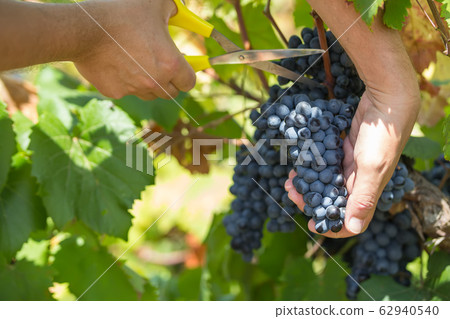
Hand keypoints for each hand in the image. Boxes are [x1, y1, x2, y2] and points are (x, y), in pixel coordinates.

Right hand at [74, 0, 195, 99]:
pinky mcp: (114, 92)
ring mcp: (134, 90)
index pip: (189, 82)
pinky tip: (118, 64)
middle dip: (170, 80)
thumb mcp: (156, 4)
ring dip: (150, 84)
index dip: (188, 74)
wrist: (84, 29)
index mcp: (170, 64)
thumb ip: (173, 11)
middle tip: (162, 65)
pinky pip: (126, 90)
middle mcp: (155, 82)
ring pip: (149, 94)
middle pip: (171, 92)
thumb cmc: (122, 14)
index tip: (183, 65)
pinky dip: (125, 81)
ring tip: (140, 63)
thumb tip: (177, 14)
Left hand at [285, 85, 419, 237]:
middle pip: (332, 199)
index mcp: (367, 191)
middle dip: (310, 200)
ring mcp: (351, 165)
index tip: (309, 222)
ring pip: (326, 181)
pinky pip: (325, 162)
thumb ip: (363, 198)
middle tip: (291, 193)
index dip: (331, 225)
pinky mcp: (345, 150)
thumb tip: (356, 229)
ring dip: (307, 182)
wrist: (387, 100)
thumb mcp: (372, 168)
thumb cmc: (382, 136)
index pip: (351, 219)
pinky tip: (299, 161)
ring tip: (290, 179)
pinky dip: (312, 164)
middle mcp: (358, 181)